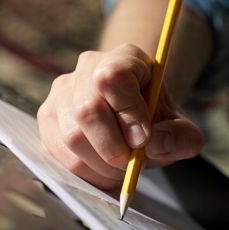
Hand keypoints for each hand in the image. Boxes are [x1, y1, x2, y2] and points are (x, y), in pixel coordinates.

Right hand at [37, 43, 204, 188]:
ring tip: (121, 168)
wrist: (133, 118)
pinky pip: (58, 152)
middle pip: (88, 109)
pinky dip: (84, 171)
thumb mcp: (179, 126)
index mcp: (125, 58)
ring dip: (100, 164)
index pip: (113, 78)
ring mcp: (62, 91)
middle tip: (132, 163)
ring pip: (71, 135)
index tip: (143, 139)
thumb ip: (181, 136)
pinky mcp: (47, 117)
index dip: (128, 112)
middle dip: (113, 148)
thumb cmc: (155, 120)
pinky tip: (103, 171)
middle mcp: (88, 68)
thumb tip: (157, 144)